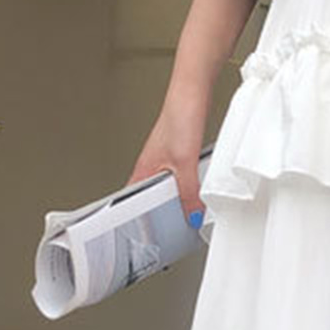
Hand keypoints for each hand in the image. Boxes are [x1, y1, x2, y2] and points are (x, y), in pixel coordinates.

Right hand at [129, 91, 209, 227]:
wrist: (192, 93)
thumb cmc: (179, 118)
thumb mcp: (185, 164)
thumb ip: (189, 193)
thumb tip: (193, 215)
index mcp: (143, 170)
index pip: (133, 202)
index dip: (136, 220)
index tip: (144, 236)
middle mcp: (151, 166)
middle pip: (153, 198)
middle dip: (161, 215)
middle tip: (170, 231)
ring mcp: (164, 160)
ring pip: (168, 188)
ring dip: (176, 200)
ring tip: (186, 214)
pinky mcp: (178, 154)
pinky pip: (180, 178)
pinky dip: (187, 187)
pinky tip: (196, 189)